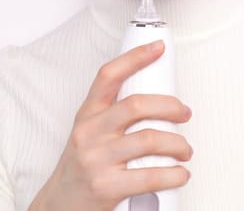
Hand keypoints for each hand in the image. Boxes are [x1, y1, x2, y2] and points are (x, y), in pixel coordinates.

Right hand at [29, 40, 192, 210]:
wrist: (59, 206)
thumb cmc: (81, 170)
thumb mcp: (89, 135)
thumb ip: (113, 117)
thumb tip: (157, 104)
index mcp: (87, 116)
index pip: (109, 76)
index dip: (135, 58)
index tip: (157, 48)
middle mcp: (89, 133)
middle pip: (137, 105)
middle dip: (170, 106)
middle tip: (184, 114)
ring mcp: (97, 160)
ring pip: (149, 140)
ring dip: (178, 144)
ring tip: (184, 150)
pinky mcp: (106, 187)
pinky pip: (151, 176)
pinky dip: (174, 174)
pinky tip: (179, 174)